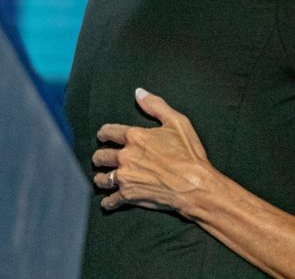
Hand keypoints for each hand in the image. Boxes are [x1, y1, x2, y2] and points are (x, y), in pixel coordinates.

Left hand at [93, 89, 216, 214]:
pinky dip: (108, 202)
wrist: (194, 184)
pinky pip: (109, 200)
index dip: (103, 133)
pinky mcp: (128, 195)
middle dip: (99, 157)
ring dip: (101, 178)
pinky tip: (109, 201)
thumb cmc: (189, 153)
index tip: (102, 136)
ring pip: (102, 178)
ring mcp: (125, 177)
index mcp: (136, 137)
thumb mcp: (178, 122)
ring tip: (103, 178)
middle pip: (101, 156)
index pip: (109, 132)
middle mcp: (126, 156)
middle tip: (101, 159)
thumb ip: (156, 106)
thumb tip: (139, 92)